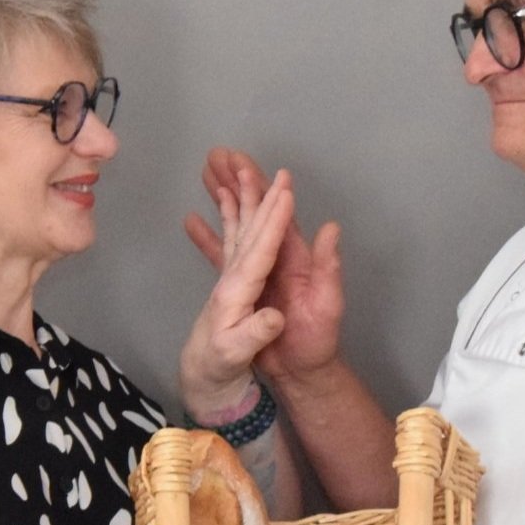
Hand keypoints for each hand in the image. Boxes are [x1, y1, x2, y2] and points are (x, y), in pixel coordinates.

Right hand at [184, 148, 344, 387]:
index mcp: (293, 256)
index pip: (274, 212)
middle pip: (253, 210)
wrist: (299, 371)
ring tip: (205, 172)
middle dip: (237, 180)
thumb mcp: (327, 304)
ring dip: (224, 198)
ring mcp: (257, 269)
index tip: (242, 160)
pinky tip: (193, 219)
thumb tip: (332, 228)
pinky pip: (223, 254)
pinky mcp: (243, 286)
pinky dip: (210, 235)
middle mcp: (274, 256)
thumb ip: (328, 268)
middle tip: (217, 153)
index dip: (260, 185)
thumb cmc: (316, 341)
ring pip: (237, 224)